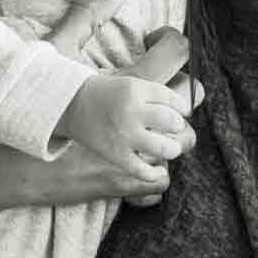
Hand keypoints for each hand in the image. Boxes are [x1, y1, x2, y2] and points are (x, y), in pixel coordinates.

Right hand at [48, 6, 198, 205]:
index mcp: (132, 80)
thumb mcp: (65, 44)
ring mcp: (130, 138)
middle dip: (179, 107)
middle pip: (187, 105)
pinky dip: (157, 171)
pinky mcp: (121, 161)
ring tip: (158, 137)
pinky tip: (148, 162)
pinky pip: (156, 172)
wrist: (34, 117)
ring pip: (177, 142)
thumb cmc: (52, 82)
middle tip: (164, 107)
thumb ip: (88, 17)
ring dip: (172, 140)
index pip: (178, 59)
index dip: (175, 50)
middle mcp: (136, 109)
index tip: (159, 52)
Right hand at [55, 73, 189, 174]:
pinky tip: (158, 170)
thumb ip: (156, 95)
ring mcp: (124, 135)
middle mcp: (131, 111)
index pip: (174, 101)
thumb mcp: (131, 83)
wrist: (71, 104)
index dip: (182, 109)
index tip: (180, 113)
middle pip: (173, 123)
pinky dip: (155, 173)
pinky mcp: (116, 154)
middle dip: (178, 128)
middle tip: (173, 130)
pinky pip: (143, 170)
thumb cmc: (107, 95)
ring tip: (169, 149)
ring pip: (165, 148)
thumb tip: (186, 113)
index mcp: (136, 90)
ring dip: (172, 150)